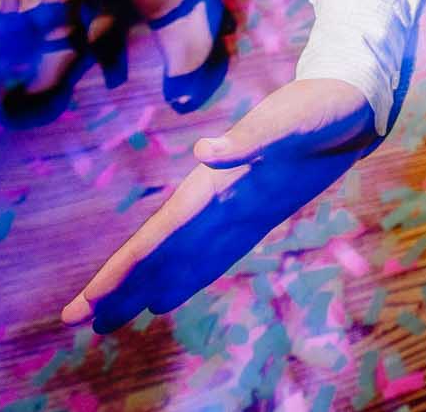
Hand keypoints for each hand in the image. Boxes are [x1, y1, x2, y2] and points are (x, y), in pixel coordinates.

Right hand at [61, 77, 377, 331]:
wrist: (349, 104)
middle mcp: (213, 200)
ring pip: (177, 259)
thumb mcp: (290, 121)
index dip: (124, 268)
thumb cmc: (318, 107)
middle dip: (118, 285)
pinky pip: (213, 257)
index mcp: (212, 182)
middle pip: (156, 253)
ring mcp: (231, 210)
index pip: (158, 234)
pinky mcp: (255, 217)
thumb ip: (252, 140)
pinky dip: (185, 279)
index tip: (89, 299)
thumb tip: (206, 152)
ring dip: (142, 288)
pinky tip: (162, 300)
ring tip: (106, 322)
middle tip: (77, 321)